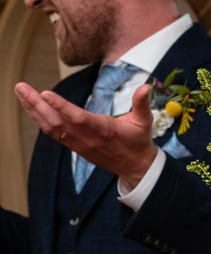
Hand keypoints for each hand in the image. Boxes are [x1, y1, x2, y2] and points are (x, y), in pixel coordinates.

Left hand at [14, 81, 158, 187]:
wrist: (135, 166)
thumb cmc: (138, 141)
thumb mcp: (144, 121)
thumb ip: (142, 103)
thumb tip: (146, 86)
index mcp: (104, 129)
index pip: (78, 117)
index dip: (61, 106)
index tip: (45, 93)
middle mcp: (87, 137)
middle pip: (57, 121)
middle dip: (37, 104)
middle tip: (22, 87)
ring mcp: (79, 143)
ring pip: (51, 127)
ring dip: (33, 110)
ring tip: (21, 92)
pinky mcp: (74, 147)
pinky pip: (53, 133)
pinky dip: (39, 119)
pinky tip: (30, 107)